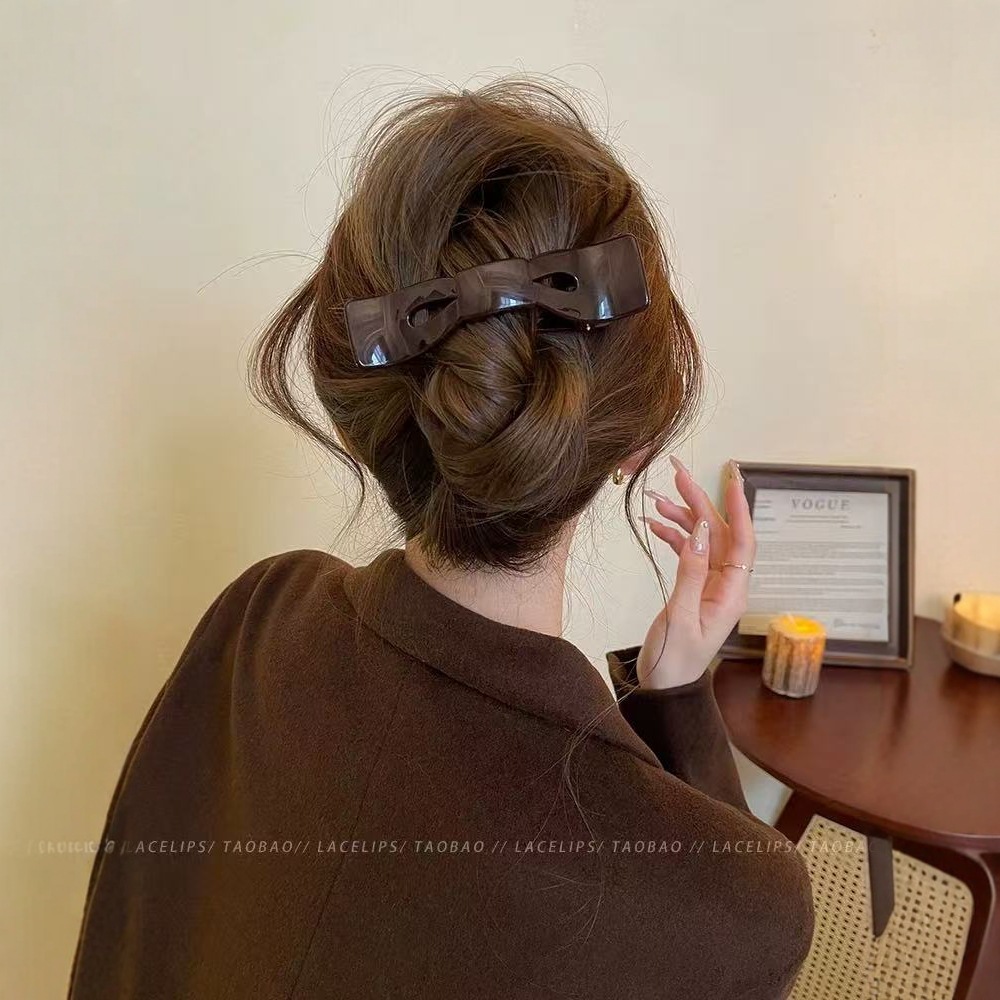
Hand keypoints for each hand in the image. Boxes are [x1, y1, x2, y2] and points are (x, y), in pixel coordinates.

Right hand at [635, 456, 756, 688]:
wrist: (664, 688)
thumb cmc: (674, 662)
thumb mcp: (679, 617)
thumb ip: (690, 573)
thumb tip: (699, 531)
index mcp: (732, 593)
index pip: (742, 541)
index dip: (737, 508)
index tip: (731, 479)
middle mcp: (726, 585)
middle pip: (718, 533)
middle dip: (700, 501)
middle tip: (677, 474)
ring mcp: (709, 584)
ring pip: (701, 539)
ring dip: (682, 516)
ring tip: (657, 499)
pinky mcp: (693, 587)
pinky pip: (688, 552)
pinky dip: (673, 535)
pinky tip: (656, 524)